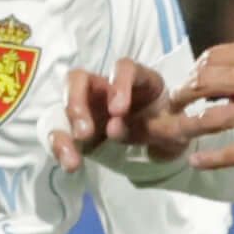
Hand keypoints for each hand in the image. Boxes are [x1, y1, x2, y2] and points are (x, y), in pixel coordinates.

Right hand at [51, 59, 176, 166]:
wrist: (163, 147)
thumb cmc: (168, 129)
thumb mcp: (173, 130)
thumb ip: (156, 128)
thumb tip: (118, 129)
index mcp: (138, 80)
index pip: (125, 69)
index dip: (119, 85)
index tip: (118, 110)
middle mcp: (108, 87)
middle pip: (80, 79)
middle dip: (77, 103)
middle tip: (85, 132)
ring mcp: (89, 105)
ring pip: (65, 102)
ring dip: (66, 126)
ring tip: (74, 153)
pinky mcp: (77, 127)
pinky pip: (60, 132)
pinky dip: (61, 147)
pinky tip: (71, 164)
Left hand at [169, 35, 233, 168]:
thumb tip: (217, 79)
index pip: (213, 56)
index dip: (193, 73)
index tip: (187, 86)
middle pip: (204, 82)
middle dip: (181, 98)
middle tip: (172, 109)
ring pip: (211, 119)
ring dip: (184, 129)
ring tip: (171, 134)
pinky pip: (233, 151)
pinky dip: (210, 158)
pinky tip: (196, 160)